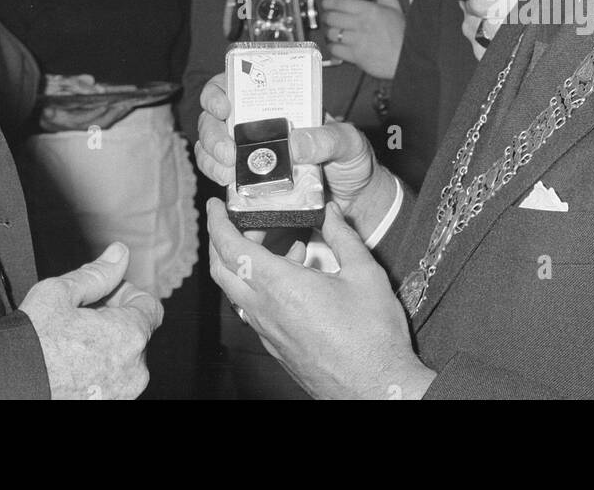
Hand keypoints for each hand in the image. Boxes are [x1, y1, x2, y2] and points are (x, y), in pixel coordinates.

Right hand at [19, 242, 162, 398]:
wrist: (6, 387)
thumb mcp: (60, 292)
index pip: (151, 307)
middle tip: (81, 315)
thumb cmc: (32, 343)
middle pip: (137, 334)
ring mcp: (122, 395)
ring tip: (72, 342)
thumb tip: (119, 253)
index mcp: (130, 336)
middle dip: (115, 319)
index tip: (104, 295)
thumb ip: (98, 273)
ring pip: (124, 361)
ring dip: (107, 347)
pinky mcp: (107, 408)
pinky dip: (99, 371)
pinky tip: (70, 365)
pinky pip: (112, 383)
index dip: (127, 294)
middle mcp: (134, 371)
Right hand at [193, 74, 396, 237]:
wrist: (356, 199)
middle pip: (214, 118)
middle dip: (212, 133)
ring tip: (228, 172)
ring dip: (210, 158)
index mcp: (278, 105)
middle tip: (227, 151)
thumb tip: (294, 142)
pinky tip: (229, 186)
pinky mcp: (250, 182)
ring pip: (210, 147)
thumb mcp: (347, 141)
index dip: (218, 91)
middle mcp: (258, 125)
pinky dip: (218, 178)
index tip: (223, 106)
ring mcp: (251, 153)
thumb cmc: (352, 159)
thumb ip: (326, 139)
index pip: (236, 85)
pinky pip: (221, 176)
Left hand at [207, 200, 433, 399]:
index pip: (230, 248)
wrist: (377, 389)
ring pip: (236, 291)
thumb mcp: (364, 274)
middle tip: (246, 222)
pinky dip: (261, 286)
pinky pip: (254, 310)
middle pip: (221, 270)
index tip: (216, 205)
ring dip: (245, 264)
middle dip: (223, 240)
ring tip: (283, 248)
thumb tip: (331, 212)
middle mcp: (265, 310)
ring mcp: (268, 333)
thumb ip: (343, 236)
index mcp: (280, 286)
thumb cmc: (373, 336)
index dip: (217, 222)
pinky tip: (294, 279)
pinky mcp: (277, 348)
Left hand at [321, 0, 403, 77]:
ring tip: (332, 30)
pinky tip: (336, 44)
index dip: (328, 2)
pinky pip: (335, 49)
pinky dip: (332, 46)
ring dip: (329, 31)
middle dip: (326, 16)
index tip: (327, 2)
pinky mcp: (355, 56)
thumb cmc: (401, 34)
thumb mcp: (393, 6)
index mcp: (368, 10)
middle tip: (328, 16)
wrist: (407, 57)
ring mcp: (356, 41)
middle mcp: (360, 24)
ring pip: (331, 33)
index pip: (339, 3)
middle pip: (331, 17)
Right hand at [433, 0, 555, 49]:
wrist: (562, 4)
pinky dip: (509, 42)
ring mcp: (476, 28)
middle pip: (473, 4)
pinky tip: (523, 33)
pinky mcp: (485, 51)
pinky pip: (488, 51)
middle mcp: (470, 2)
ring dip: (510, 21)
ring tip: (530, 14)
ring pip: (483, 28)